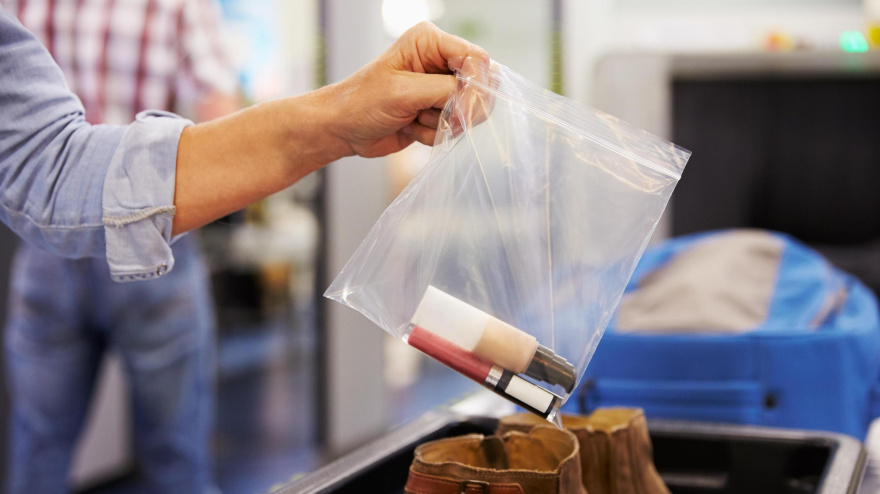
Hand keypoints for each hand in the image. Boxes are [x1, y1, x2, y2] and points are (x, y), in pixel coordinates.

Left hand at [320, 22, 488, 157]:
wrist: (342, 129)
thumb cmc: (361, 102)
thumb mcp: (403, 92)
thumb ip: (444, 91)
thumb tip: (474, 99)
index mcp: (430, 42)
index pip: (475, 58)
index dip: (476, 86)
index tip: (462, 112)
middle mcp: (439, 61)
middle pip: (480, 84)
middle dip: (461, 109)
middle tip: (435, 119)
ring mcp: (440, 87)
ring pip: (470, 111)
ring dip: (443, 123)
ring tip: (413, 119)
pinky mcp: (438, 111)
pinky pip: (456, 127)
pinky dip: (435, 134)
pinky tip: (411, 127)